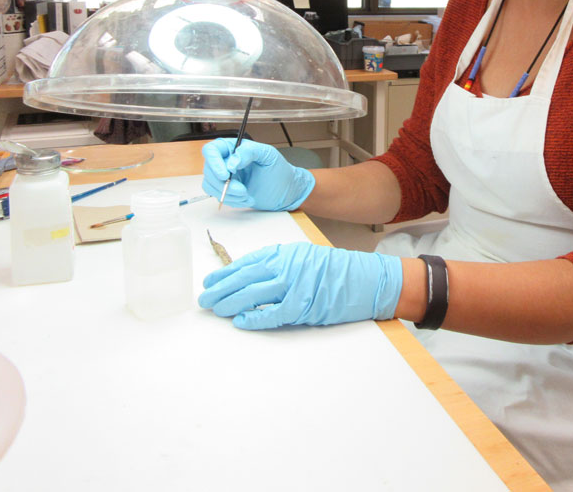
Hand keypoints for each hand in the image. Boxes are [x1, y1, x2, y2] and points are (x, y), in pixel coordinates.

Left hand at [197, 242, 402, 328]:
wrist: (368, 280)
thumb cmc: (338, 271)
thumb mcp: (306, 258)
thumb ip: (281, 264)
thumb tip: (252, 278)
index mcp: (288, 252)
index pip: (248, 261)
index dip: (226, 272)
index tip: (210, 280)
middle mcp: (288, 265)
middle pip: (245, 277)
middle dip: (221, 288)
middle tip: (205, 298)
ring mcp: (296, 285)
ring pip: (253, 294)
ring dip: (231, 302)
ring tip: (217, 309)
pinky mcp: (304, 305)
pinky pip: (273, 314)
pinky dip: (255, 318)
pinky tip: (241, 321)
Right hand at [201, 139, 314, 211]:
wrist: (285, 191)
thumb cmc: (279, 170)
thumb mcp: (268, 155)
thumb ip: (250, 152)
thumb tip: (233, 161)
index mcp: (234, 147)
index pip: (212, 150)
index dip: (214, 162)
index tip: (226, 174)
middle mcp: (226, 161)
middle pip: (208, 170)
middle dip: (224, 184)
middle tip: (242, 190)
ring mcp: (225, 177)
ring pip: (211, 185)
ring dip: (228, 194)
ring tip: (247, 195)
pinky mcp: (227, 191)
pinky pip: (218, 196)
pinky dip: (232, 200)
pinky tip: (246, 198)